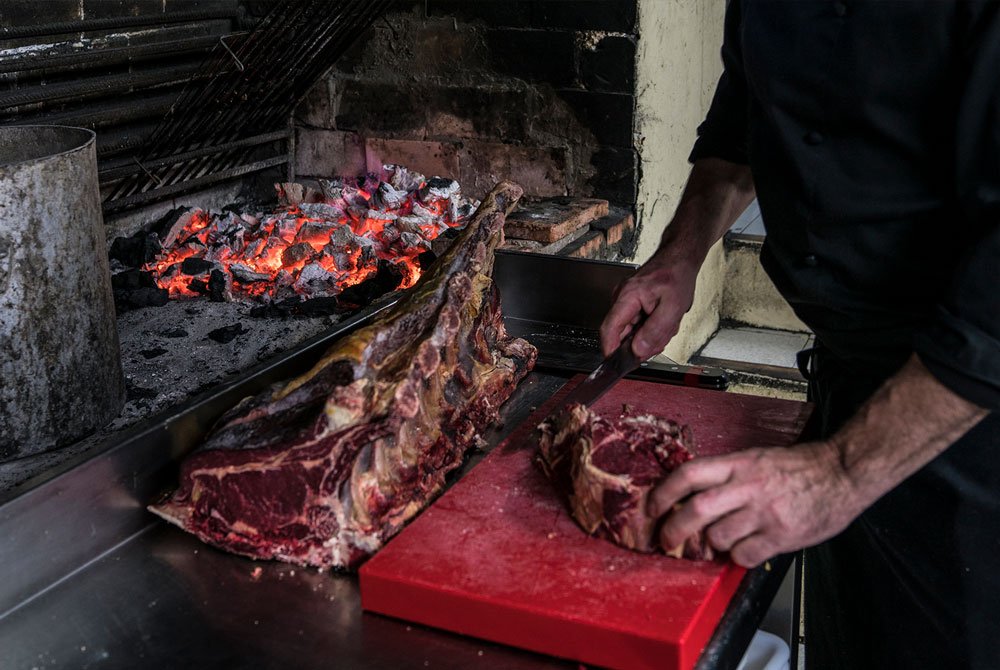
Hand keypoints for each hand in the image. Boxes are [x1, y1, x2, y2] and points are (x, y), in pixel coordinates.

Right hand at [599, 251, 698, 358]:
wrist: (680, 258)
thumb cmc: (677, 275)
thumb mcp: (673, 307)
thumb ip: (655, 331)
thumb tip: (639, 351)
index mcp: (627, 296)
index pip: (609, 329)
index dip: (611, 350)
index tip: (618, 364)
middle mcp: (621, 298)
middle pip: (621, 333)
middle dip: (641, 342)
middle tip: (662, 337)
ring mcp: (625, 300)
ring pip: (630, 331)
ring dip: (649, 334)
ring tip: (666, 322)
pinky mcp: (631, 303)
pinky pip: (636, 324)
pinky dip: (650, 327)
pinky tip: (662, 318)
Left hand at [648, 442, 861, 567]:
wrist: (843, 472)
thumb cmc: (801, 466)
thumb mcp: (758, 458)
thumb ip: (729, 475)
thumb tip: (695, 494)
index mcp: (740, 463)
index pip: (690, 474)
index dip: (664, 491)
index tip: (652, 505)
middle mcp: (749, 486)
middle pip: (696, 509)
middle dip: (674, 527)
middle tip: (667, 538)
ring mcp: (765, 512)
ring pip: (718, 536)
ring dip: (711, 544)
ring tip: (719, 541)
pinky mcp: (781, 535)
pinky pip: (745, 555)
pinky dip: (738, 557)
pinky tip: (745, 550)